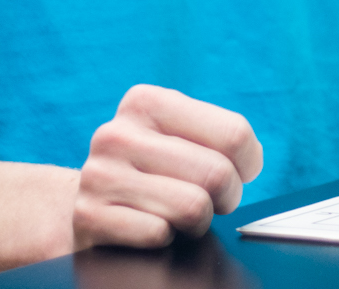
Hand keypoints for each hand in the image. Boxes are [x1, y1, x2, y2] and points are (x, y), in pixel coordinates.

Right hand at [73, 85, 263, 248]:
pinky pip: (159, 234)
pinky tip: (151, 225)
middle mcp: (117, 133)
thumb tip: (252, 158)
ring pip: (193, 207)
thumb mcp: (177, 133)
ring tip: (181, 213)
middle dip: (227, 196)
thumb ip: (219, 135)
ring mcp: (100, 175)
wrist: (85, 198)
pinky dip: (166, 238)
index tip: (238, 171)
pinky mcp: (89, 217)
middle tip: (212, 199)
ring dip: (199, 221)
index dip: (248, 163)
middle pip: (217, 173)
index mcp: (146, 101)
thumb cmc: (150, 166)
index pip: (234, 133)